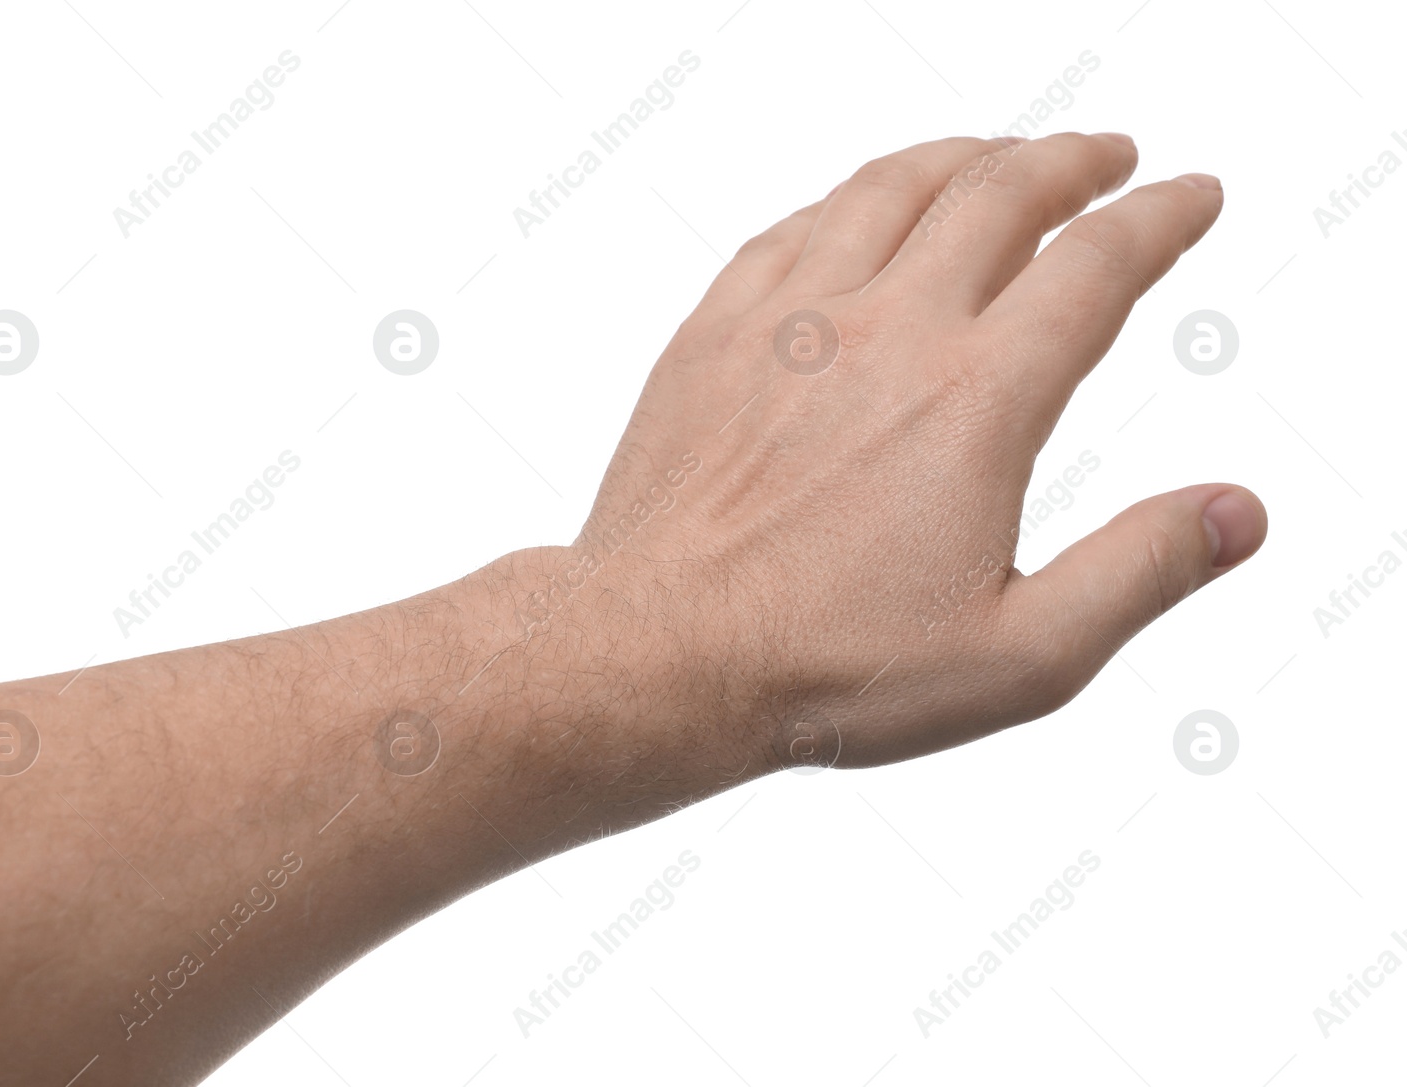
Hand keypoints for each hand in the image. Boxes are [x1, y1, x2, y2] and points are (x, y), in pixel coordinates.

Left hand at [570, 132, 1265, 768]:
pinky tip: (861, 210)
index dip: (1160, 218)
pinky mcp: (714, 334)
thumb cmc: (828, 666)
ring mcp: (789, 322)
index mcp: (976, 400)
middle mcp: (886, 332)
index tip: (1190, 197)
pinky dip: (849, 200)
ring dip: (965, 158)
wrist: (660, 654)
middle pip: (1000, 195)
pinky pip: (792, 228)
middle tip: (1107, 157)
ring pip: (891, 189)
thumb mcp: (1019, 655)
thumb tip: (1238, 512)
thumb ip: (1140, 572)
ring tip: (1002, 157)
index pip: (1097, 265)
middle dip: (1072, 161)